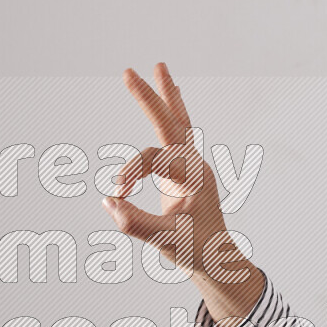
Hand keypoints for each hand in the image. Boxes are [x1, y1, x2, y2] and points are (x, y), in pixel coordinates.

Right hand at [103, 62, 263, 326]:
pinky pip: (180, 134)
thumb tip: (108, 202)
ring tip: (160, 67)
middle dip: (149, 98)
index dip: (131, 171)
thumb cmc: (196, 251)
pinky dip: (174, 112)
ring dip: (168, 96)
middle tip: (127, 71)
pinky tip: (174, 94)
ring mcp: (192, 167)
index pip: (154, 159)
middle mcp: (195, 166)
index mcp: (193, 178)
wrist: (218, 259)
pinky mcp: (186, 173)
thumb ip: (136, 223)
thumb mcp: (165, 241)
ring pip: (180, 122)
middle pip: (171, 123)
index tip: (117, 193)